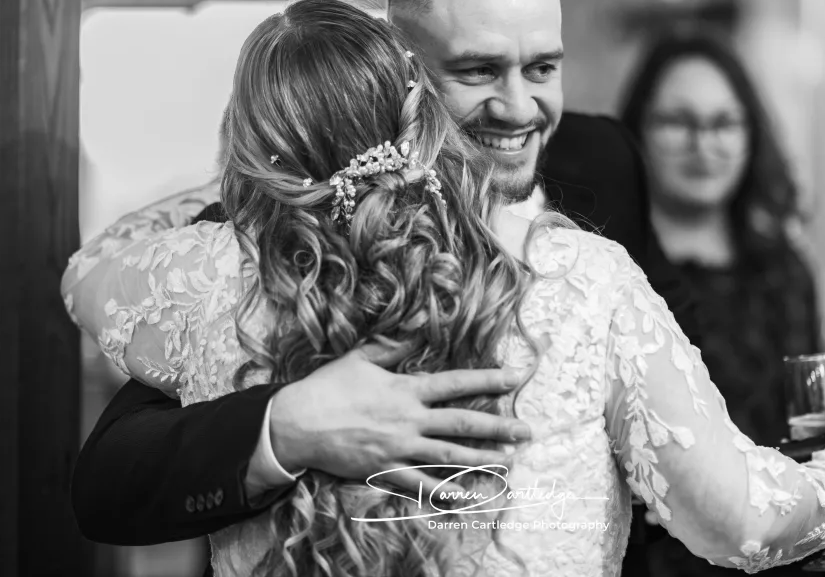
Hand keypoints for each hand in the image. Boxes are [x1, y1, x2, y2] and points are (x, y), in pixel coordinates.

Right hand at [270, 348, 530, 496]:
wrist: (297, 422)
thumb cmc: (328, 387)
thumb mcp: (361, 358)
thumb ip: (392, 346)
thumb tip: (415, 328)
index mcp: (407, 388)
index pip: (457, 383)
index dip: (488, 380)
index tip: (515, 378)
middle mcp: (410, 419)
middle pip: (463, 423)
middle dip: (499, 427)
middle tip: (527, 431)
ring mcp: (400, 448)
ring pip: (450, 455)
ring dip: (482, 458)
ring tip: (508, 462)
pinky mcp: (385, 470)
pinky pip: (420, 484)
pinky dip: (443, 490)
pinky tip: (464, 496)